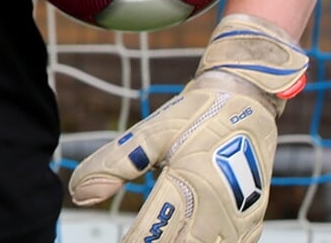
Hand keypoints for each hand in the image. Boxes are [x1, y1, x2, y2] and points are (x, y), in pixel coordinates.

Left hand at [69, 13, 308, 242]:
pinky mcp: (251, 225)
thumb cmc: (196, 114)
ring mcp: (241, 221)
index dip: (130, 242)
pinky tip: (182, 236)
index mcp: (192, 185)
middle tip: (131, 238)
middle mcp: (221, 210)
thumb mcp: (149, 134)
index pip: (152, 233)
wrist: (247, 101)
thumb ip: (112, 166)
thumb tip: (79, 195)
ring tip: (153, 236)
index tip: (118, 241)